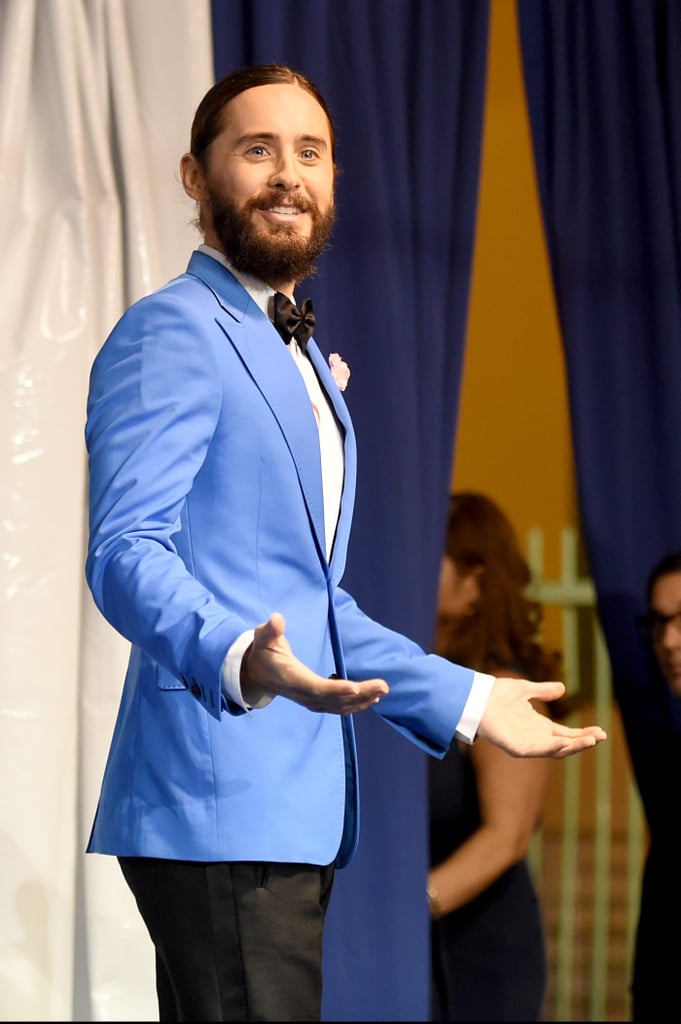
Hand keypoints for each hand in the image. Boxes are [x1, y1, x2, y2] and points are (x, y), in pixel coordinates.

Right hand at [241, 612, 388, 713]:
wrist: (256, 674)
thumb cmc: (263, 652)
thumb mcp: (263, 638)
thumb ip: (270, 630)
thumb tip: (276, 619)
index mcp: (293, 679)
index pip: (316, 688)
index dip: (336, 690)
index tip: (356, 687)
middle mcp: (304, 694)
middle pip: (335, 700)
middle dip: (360, 694)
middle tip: (384, 686)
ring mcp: (311, 701)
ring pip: (340, 706)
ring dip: (363, 700)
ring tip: (382, 691)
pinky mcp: (316, 702)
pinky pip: (338, 707)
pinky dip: (356, 704)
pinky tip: (372, 698)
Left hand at [478, 677, 606, 758]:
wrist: (476, 698)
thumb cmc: (495, 694)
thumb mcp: (525, 689)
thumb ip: (543, 691)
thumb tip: (563, 688)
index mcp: (538, 726)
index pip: (566, 734)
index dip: (583, 734)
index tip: (601, 732)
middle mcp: (535, 737)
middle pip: (565, 744)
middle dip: (583, 741)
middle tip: (601, 736)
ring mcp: (526, 744)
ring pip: (555, 750)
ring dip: (573, 746)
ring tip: (591, 740)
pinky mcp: (517, 748)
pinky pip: (538, 751)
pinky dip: (553, 748)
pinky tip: (565, 743)